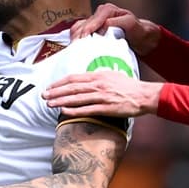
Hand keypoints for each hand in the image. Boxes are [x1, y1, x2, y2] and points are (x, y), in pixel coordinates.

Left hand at [44, 71, 161, 117]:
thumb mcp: (113, 75)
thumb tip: (86, 79)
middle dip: (56, 92)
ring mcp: (102, 96)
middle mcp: (98, 84)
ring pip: (77, 99)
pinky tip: (64, 112)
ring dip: (61, 101)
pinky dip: (74, 110)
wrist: (144, 95)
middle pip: (72, 88)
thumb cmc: (129, 86)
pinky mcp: (106, 108)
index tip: (50, 87)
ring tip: (49, 104)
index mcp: (99, 75)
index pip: (74, 78)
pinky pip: (87, 109)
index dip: (60, 83)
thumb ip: (98, 77)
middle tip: (44, 96)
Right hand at [70, 3, 160, 54]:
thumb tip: (103, 25)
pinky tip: (74, 49)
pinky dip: (75, 41)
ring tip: (73, 50)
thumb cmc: (138, 30)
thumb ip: (117, 22)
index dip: (87, 30)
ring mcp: (93, 22)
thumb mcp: (130, 24)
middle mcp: (98, 14)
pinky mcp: (91, 30)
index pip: (93, 20)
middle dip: (78, 36)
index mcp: (107, 10)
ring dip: (74, 39)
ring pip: (78, 29)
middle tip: (74, 48)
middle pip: (83, 25)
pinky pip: (78, 34)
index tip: (83, 40)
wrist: (141, 38)